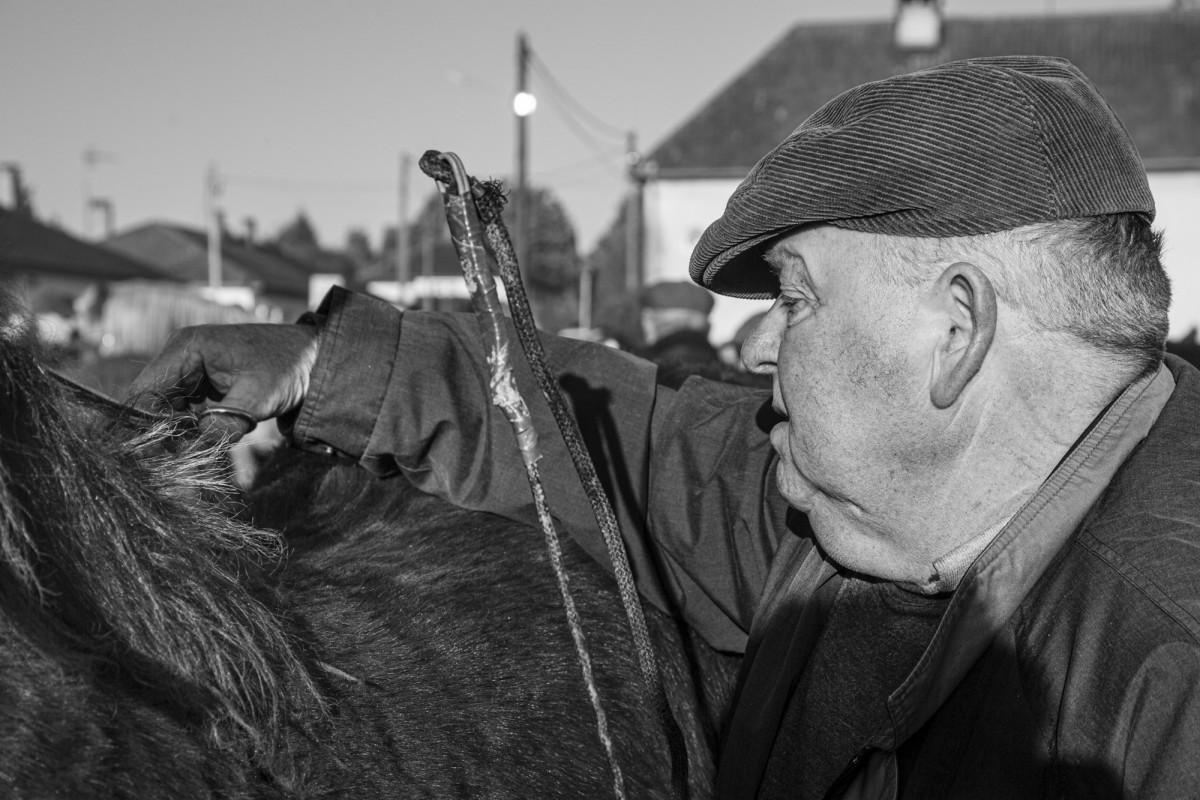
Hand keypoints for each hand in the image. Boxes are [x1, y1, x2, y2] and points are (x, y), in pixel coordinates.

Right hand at [127, 323, 318, 439]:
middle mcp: (181, 354)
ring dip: (173, 434)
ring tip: (188, 457)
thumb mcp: (257, 397)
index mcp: (187, 347)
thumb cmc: (288, 367)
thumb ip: (224, 423)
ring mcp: (190, 368)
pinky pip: (182, 409)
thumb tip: (195, 449)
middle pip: (150, 402)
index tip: (156, 457)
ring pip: (164, 408)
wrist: (313, 357)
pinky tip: (200, 444)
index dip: (145, 426)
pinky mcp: (201, 382)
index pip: (145, 391)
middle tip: (174, 464)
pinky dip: (187, 429)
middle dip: (159, 433)